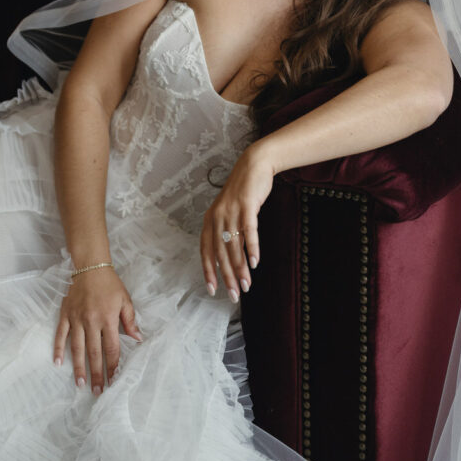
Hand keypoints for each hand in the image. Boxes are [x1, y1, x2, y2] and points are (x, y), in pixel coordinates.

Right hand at [53, 267, 141, 393]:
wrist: (90, 267)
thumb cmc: (110, 284)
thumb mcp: (125, 300)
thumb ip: (130, 320)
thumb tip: (138, 338)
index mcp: (108, 319)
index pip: (111, 348)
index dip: (113, 365)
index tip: (113, 380)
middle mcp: (91, 321)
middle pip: (94, 353)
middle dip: (96, 374)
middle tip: (97, 391)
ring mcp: (76, 319)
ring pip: (77, 348)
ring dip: (79, 367)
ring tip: (80, 384)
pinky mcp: (65, 315)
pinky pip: (60, 335)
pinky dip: (58, 349)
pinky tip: (58, 364)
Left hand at [200, 142, 274, 301]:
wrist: (254, 165)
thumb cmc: (244, 192)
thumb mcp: (231, 212)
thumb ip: (228, 233)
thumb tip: (230, 259)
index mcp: (210, 219)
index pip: (205, 250)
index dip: (208, 271)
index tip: (213, 290)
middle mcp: (217, 216)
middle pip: (220, 252)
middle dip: (227, 276)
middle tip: (235, 295)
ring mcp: (232, 210)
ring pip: (234, 245)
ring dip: (240, 268)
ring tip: (247, 284)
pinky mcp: (247, 205)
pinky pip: (249, 231)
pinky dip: (252, 248)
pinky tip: (255, 262)